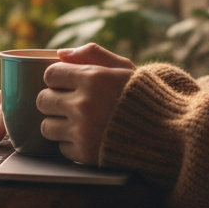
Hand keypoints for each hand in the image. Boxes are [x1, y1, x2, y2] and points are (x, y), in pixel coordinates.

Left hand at [38, 43, 135, 165]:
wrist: (165, 134)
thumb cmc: (143, 95)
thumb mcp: (123, 67)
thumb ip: (92, 54)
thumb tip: (60, 53)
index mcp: (92, 78)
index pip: (51, 75)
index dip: (57, 78)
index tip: (66, 83)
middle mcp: (83, 104)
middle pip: (43, 101)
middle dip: (53, 100)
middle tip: (68, 102)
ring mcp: (82, 131)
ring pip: (46, 127)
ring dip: (58, 123)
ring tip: (76, 121)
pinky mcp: (84, 154)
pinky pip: (61, 147)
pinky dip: (71, 143)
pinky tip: (88, 136)